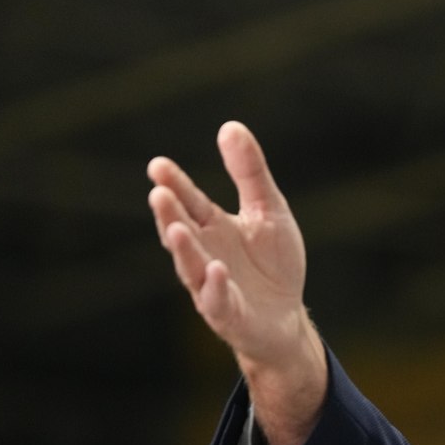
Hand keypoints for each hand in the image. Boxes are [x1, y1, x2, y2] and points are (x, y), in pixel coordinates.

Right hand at [148, 121, 326, 444]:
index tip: (158, 165)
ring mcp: (211, 285)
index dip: (175, 184)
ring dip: (183, 250)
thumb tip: (230, 126)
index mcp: (212, 226)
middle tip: (159, 192)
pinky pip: (217, 301)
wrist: (287, 317)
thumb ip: (250, 173)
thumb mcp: (269, 210)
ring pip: (190, 267)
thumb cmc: (273, 264)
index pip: (189, 201)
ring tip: (176, 230)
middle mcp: (204, 254)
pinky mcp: (227, 314)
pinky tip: (216, 270)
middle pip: (181, 231)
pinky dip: (214, 287)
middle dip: (169, 214)